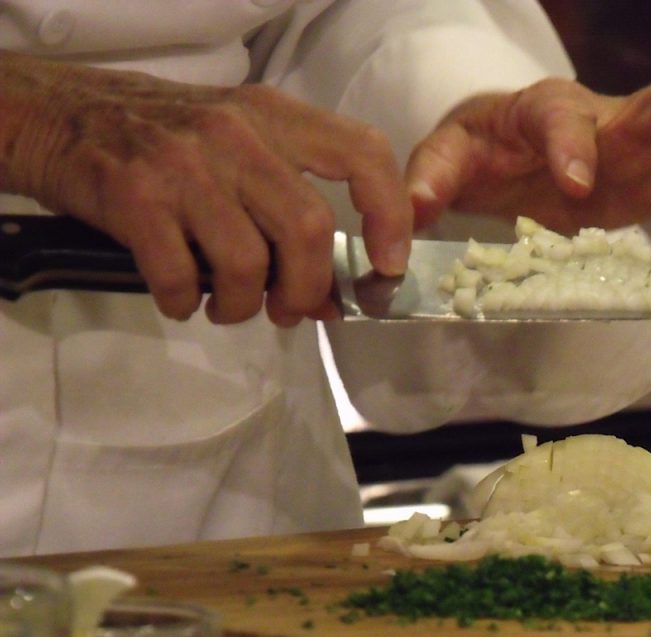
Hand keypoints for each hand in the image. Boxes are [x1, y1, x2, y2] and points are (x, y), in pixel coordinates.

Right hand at [0, 51, 411, 325]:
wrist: (62, 114)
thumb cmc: (166, 139)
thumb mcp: (240, 151)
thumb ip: (289, 212)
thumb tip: (327, 298)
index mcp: (276, 116)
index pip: (363, 153)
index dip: (389, 214)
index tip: (387, 264)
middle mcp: (238, 133)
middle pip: (308, 230)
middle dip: (306, 289)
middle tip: (287, 309)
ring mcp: (185, 164)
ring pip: (248, 263)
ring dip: (243, 306)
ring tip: (226, 306)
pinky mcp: (135, 196)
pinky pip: (180, 278)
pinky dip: (186, 304)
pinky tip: (181, 298)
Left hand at [406, 76, 650, 232]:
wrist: (509, 147)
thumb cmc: (479, 149)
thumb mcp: (447, 158)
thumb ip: (432, 177)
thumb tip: (413, 210)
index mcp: (543, 112)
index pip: (562, 115)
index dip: (573, 144)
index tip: (580, 185)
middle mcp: (604, 117)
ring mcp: (640, 142)